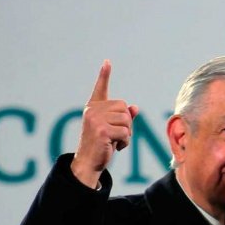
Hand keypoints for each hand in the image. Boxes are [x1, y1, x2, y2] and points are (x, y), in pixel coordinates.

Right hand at [71, 60, 138, 187]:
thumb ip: (123, 118)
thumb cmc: (101, 145)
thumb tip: (135, 108)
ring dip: (127, 133)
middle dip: (127, 123)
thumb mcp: (113, 129)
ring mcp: (95, 119)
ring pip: (126, 120)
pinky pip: (125, 132)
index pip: (100, 88)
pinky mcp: (101, 130)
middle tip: (118, 134)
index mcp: (94, 107)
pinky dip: (126, 141)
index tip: (107, 62)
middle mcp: (92, 110)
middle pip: (124, 108)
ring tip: (117, 141)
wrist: (89, 162)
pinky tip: (117, 147)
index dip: (104, 75)